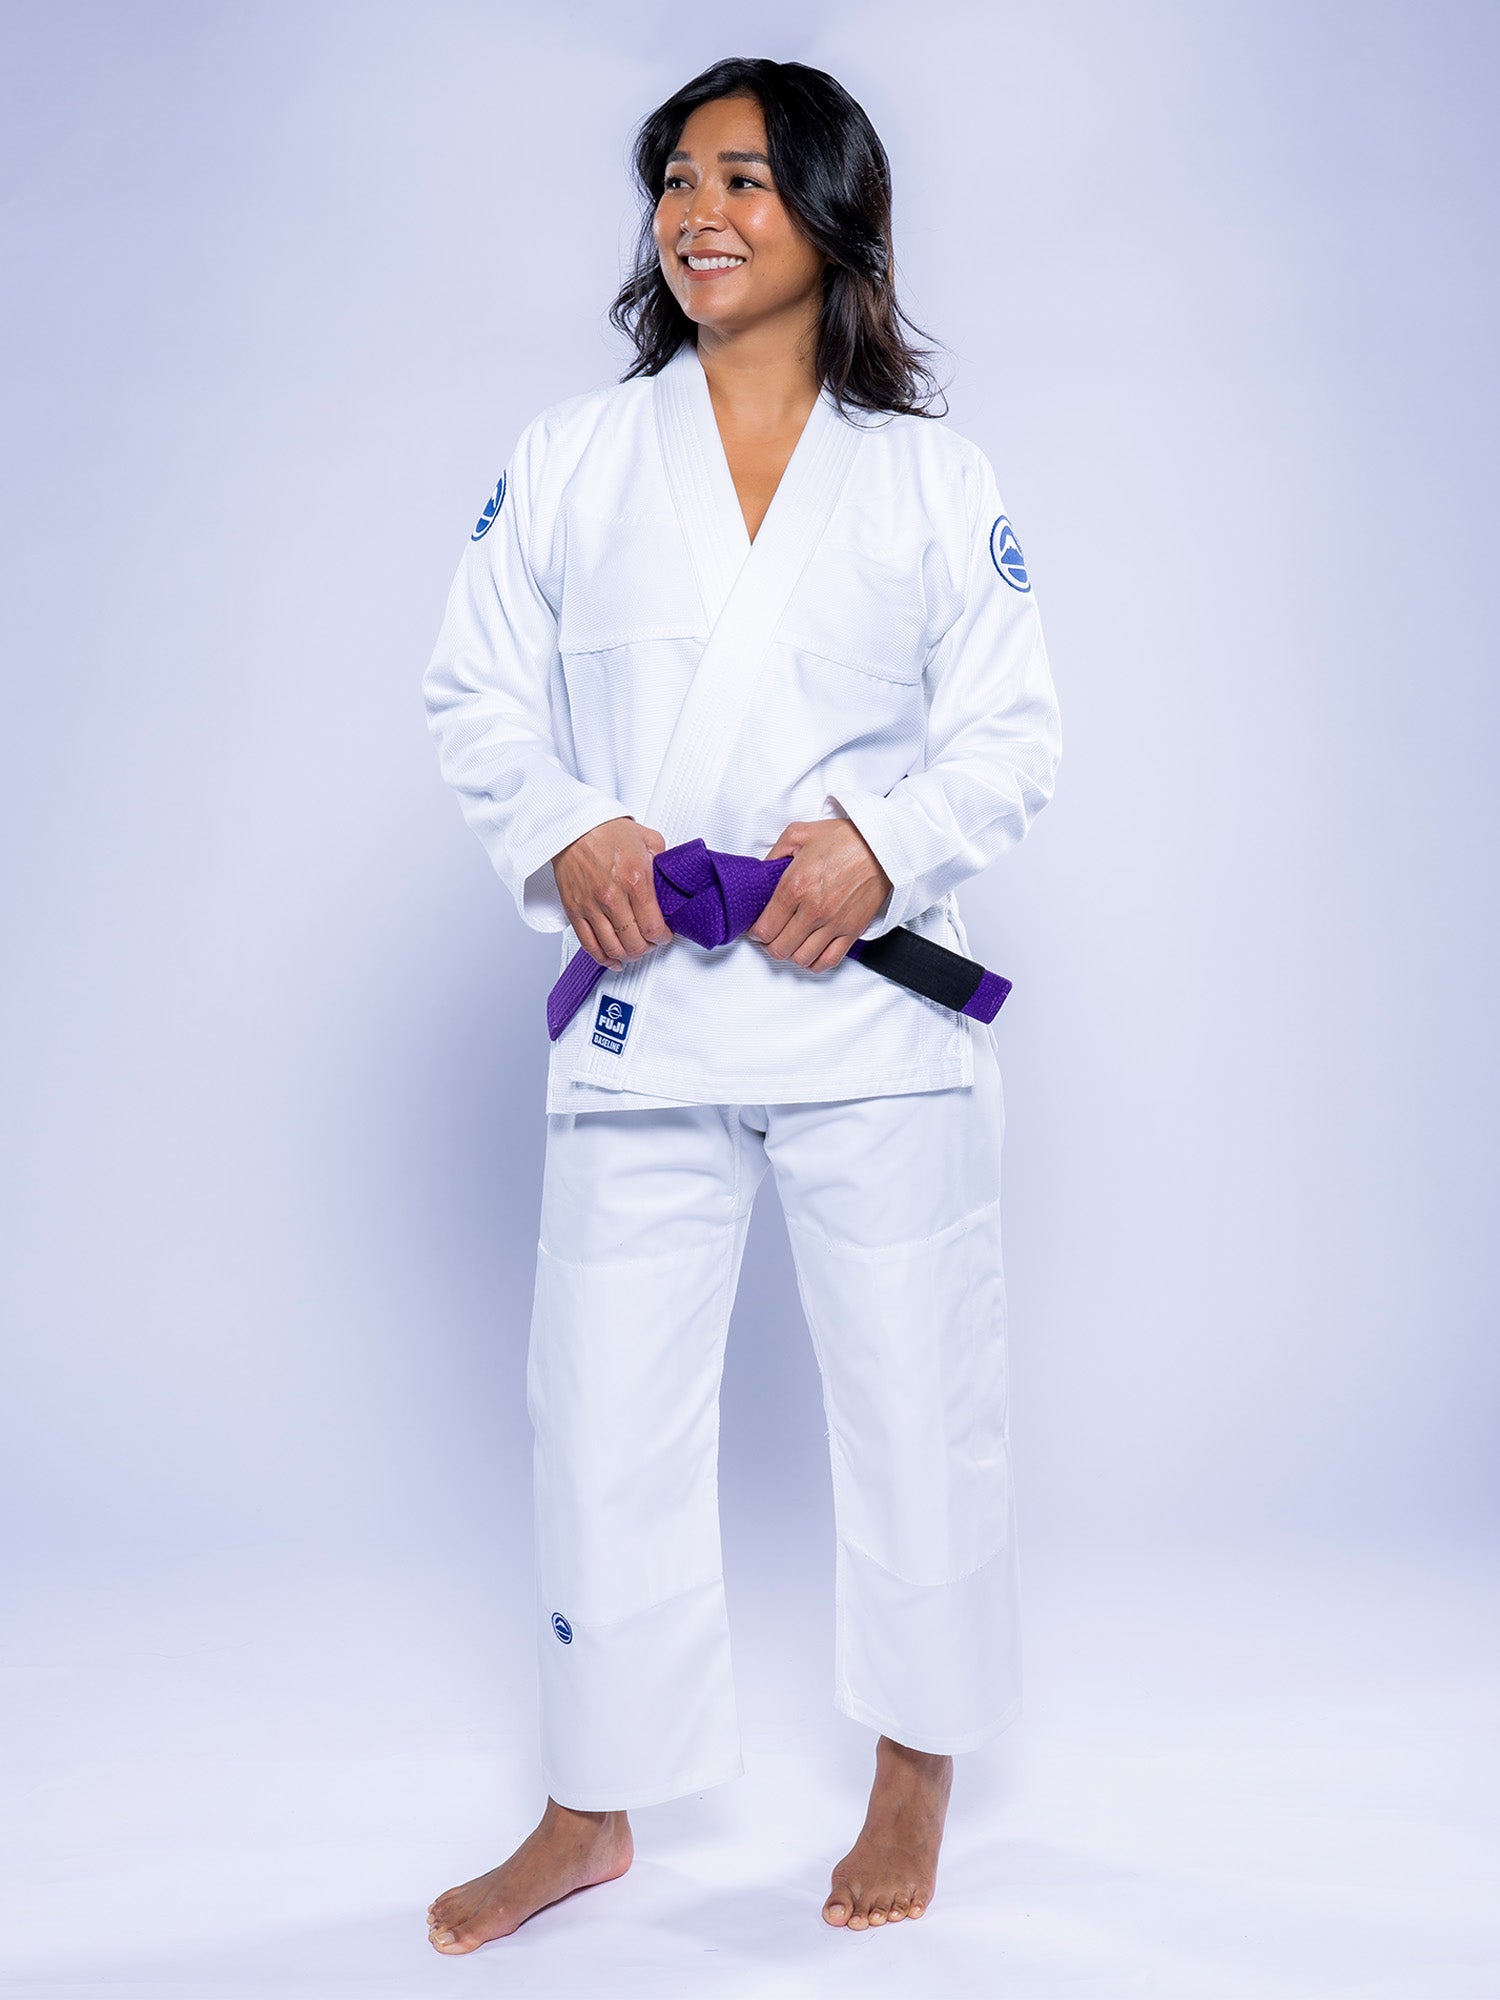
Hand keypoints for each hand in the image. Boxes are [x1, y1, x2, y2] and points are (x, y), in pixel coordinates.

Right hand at [553, 817, 671, 971]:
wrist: (573, 826)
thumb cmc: (607, 831)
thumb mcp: (648, 839)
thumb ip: (664, 863)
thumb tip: (672, 882)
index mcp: (634, 881)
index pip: (653, 927)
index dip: (663, 938)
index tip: (664, 935)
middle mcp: (612, 897)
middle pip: (634, 944)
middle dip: (647, 948)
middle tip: (651, 942)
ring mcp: (591, 906)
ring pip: (612, 948)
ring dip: (628, 956)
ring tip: (634, 950)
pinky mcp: (574, 910)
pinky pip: (589, 945)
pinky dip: (603, 958)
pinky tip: (613, 960)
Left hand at [747, 818, 892, 972]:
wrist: (882, 846)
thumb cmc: (846, 839)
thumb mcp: (799, 833)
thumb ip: (775, 853)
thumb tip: (763, 871)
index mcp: (794, 887)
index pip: (764, 928)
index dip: (755, 933)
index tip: (757, 929)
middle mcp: (812, 910)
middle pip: (779, 948)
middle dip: (770, 945)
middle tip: (771, 937)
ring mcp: (833, 924)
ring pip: (801, 958)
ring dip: (791, 954)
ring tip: (790, 943)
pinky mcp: (851, 931)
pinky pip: (828, 961)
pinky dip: (815, 963)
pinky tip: (811, 953)